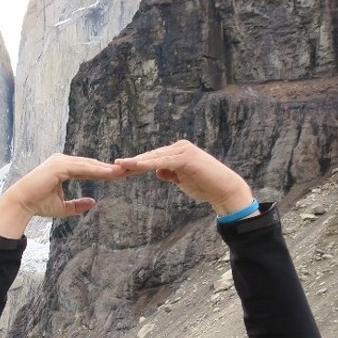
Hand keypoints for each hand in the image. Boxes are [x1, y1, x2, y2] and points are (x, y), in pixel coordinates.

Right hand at [0, 154, 125, 238]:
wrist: (21, 204)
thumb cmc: (38, 205)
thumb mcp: (62, 207)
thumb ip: (77, 205)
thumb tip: (93, 202)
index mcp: (63, 167)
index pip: (87, 169)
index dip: (103, 172)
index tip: (119, 175)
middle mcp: (61, 160)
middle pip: (90, 164)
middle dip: (108, 168)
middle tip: (127, 170)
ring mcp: (60, 161)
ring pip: (88, 164)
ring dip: (106, 168)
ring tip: (122, 171)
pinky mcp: (58, 166)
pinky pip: (82, 168)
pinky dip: (97, 170)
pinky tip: (109, 173)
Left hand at [114, 140, 253, 215]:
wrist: (224, 189)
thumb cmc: (204, 186)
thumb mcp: (182, 180)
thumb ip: (169, 174)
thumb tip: (157, 171)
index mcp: (176, 153)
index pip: (152, 158)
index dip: (136, 165)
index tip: (121, 170)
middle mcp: (179, 148)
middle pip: (151, 156)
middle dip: (133, 163)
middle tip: (114, 166)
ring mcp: (183, 150)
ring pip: (154, 157)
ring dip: (136, 162)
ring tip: (120, 166)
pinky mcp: (186, 157)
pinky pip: (163, 161)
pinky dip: (149, 164)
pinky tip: (136, 167)